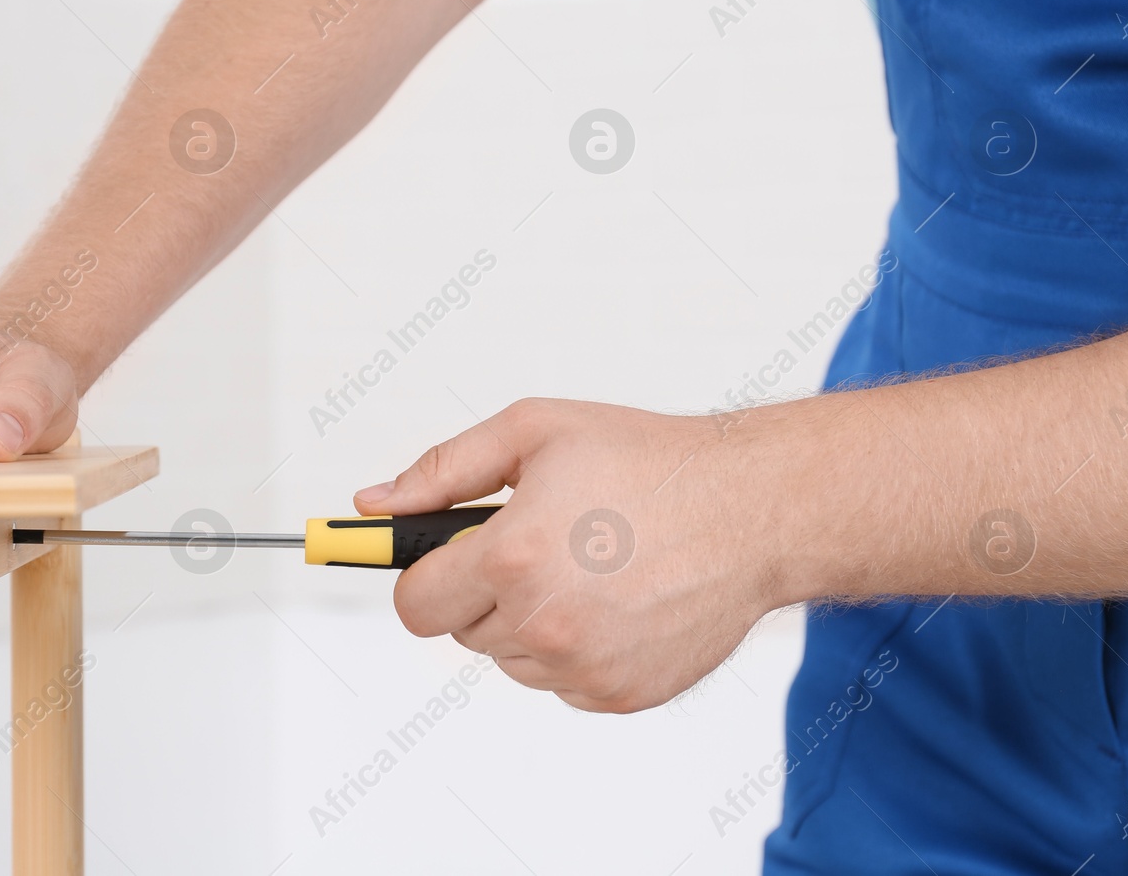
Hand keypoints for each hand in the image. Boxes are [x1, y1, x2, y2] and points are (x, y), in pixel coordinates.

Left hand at [358, 398, 798, 712]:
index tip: (443, 562)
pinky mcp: (620, 695)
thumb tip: (375, 503)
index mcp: (513, 557)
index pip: (415, 604)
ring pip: (510, 659)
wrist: (752, 509)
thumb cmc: (649, 460)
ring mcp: (584, 668)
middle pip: (462, 631)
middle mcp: (544, 624)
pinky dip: (574, 649)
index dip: (424, 577)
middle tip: (540, 543)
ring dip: (528, 621)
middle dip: (483, 590)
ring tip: (587, 566)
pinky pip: (561, 682)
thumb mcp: (533, 433)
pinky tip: (616, 600)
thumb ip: (443, 471)